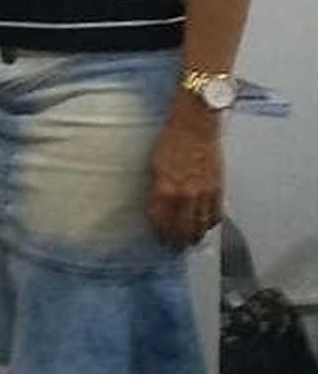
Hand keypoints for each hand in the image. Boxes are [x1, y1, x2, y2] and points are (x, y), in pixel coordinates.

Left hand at [145, 102, 223, 249]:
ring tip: (188, 242)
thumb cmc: (170, 141)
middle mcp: (186, 195)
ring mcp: (205, 193)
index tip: (158, 239)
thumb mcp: (154, 165)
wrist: (196, 125)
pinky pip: (216, 214)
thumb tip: (157, 207)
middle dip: (177, 241)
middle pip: (182, 229)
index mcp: (166, 189)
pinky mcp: (219, 188)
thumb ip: (156, 189)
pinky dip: (210, 224)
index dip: (159, 233)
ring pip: (201, 225)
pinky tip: (205, 226)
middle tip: (173, 247)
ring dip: (194, 236)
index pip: (161, 221)